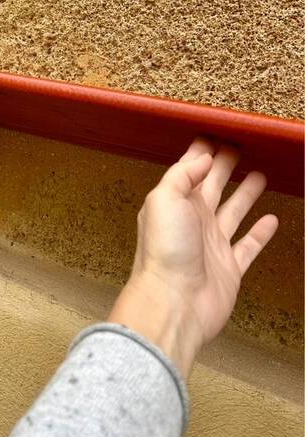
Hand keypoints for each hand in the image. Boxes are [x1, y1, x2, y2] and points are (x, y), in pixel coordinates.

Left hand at [108, 137, 278, 377]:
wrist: (174, 302)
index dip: (203, 152)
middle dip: (225, 165)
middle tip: (240, 147)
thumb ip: (182, 174)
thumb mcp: (164, 199)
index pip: (191, 170)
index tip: (217, 133)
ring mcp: (212, 244)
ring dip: (246, 194)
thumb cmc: (164, 252)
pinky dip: (260, 233)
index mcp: (175, 202)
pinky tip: (272, 220)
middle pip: (213, 186)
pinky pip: (248, 246)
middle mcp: (193, 221)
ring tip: (261, 175)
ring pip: (233, 212)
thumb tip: (203, 157)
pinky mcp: (230, 268)